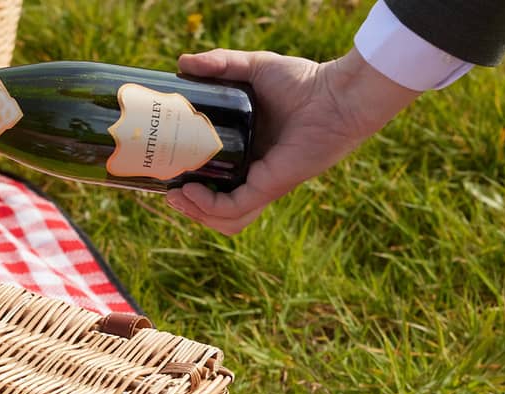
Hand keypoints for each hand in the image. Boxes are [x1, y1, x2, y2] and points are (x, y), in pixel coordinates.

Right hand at [167, 48, 420, 233]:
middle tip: (166, 188)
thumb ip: (220, 64)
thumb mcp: (254, 69)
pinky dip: (209, 205)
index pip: (216, 180)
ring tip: (175, 196)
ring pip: (225, 218)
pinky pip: (234, 208)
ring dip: (197, 213)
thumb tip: (180, 63)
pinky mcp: (270, 185)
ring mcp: (263, 183)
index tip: (166, 169)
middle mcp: (256, 173)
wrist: (338, 94)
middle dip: (189, 206)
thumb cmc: (305, 81)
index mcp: (250, 153)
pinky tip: (189, 191)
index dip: (191, 183)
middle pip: (217, 206)